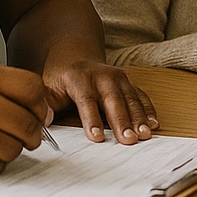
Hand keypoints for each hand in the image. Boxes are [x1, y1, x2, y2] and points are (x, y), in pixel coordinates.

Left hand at [42, 56, 157, 143]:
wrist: (75, 57)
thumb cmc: (60, 79)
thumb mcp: (47, 88)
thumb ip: (46, 104)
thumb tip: (43, 121)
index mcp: (79, 77)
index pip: (86, 100)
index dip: (91, 119)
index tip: (96, 138)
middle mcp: (102, 75)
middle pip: (113, 100)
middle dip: (122, 121)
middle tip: (129, 140)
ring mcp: (119, 78)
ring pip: (131, 98)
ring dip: (139, 118)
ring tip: (144, 135)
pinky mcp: (129, 83)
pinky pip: (141, 97)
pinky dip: (148, 110)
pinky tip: (153, 124)